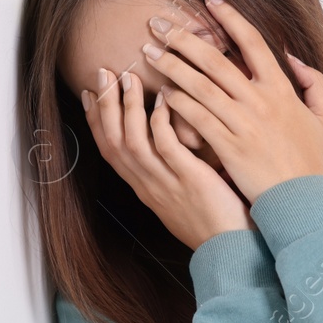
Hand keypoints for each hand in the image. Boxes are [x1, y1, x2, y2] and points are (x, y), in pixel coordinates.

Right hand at [80, 68, 250, 250]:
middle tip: (103, 73)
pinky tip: (163, 100)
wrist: (233, 250)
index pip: (109, 149)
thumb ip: (171, 170)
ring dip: (127, 107)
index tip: (89, 92)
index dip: (95, 119)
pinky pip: (167, 146)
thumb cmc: (216, 222)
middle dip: (104, 104)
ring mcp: (167, 183)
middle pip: (112, 140)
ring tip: (127, 77)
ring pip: (132, 141)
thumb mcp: (182, 195)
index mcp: (144, 187)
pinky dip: (160, 122)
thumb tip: (168, 144)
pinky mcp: (190, 180)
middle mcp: (148, 185)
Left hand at [141, 0, 322, 201]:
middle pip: (216, 60)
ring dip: (171, 66)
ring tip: (149, 53)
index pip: (253, 42)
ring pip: (199, 86)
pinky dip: (177, 103)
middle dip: (184, 38)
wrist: (301, 200)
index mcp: (282, 90)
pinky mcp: (228, 146)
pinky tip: (161, 93)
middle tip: (158, 24)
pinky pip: (196, 118)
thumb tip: (293, 57)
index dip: (230, 17)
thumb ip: (313, 84)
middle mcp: (260, 102)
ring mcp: (243, 124)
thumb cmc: (310, 161)